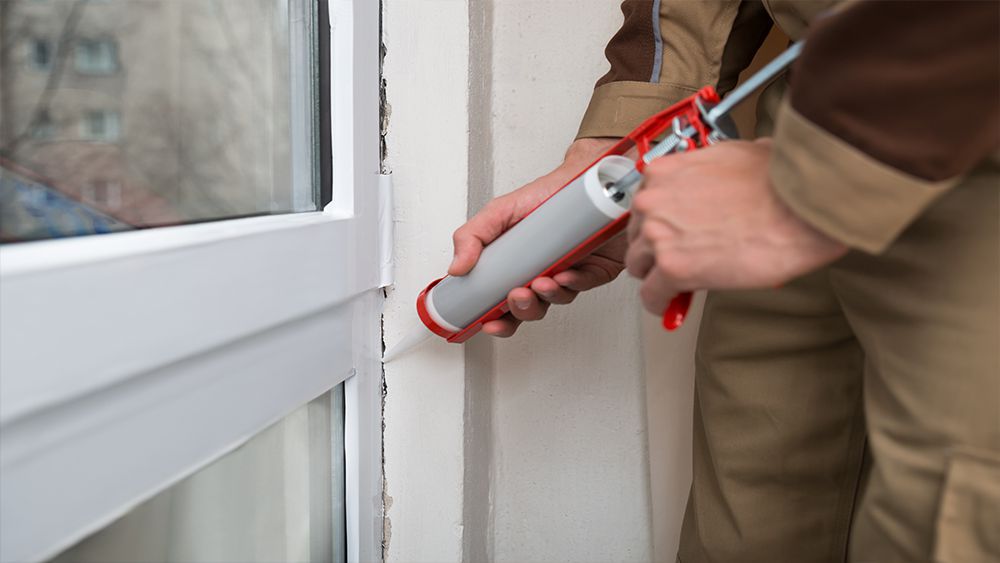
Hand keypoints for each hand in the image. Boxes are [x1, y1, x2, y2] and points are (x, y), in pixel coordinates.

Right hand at [449, 137, 624, 336]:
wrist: (582, 175)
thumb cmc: (545, 194)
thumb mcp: (500, 211)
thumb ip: (473, 237)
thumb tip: (456, 268)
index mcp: (517, 267)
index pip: (503, 303)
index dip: (496, 318)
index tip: (487, 322)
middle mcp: (542, 272)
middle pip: (530, 308)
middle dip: (521, 310)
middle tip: (516, 297)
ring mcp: (569, 272)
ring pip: (557, 299)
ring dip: (547, 297)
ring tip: (540, 284)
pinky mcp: (596, 269)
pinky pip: (585, 284)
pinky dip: (575, 283)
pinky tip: (565, 276)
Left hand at [625, 139, 846, 314]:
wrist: (801, 205)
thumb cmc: (779, 182)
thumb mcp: (735, 155)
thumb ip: (712, 171)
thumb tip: (724, 174)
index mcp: (665, 172)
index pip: (644, 204)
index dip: (659, 223)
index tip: (670, 234)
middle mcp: (654, 200)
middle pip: (637, 235)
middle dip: (656, 249)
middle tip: (680, 258)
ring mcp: (659, 235)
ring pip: (639, 266)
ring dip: (656, 276)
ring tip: (677, 284)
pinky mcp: (672, 268)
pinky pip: (651, 295)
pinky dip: (660, 303)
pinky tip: (672, 305)